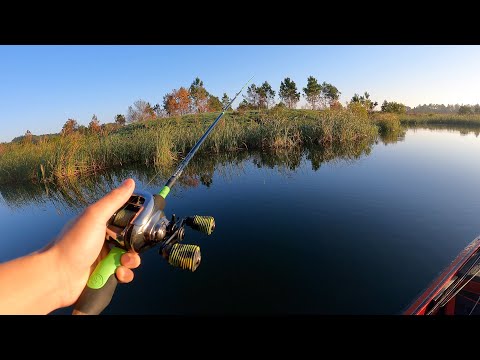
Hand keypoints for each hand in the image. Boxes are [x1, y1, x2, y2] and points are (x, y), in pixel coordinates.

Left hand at [48, 178, 140, 307]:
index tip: (145, 225)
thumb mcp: (95, 216)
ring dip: (131, 261)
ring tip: (123, 263)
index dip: (137, 222)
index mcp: (101, 223)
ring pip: (129, 257)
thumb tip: (131, 181)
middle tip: (133, 248)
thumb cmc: (74, 243)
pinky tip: (117, 274)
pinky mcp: (104, 274)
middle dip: (136, 245)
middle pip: (130, 240)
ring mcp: (104, 257)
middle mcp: (103, 239)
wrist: (57, 276)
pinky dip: (124, 274)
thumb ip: (114, 200)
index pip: (126, 219)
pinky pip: (123, 273)